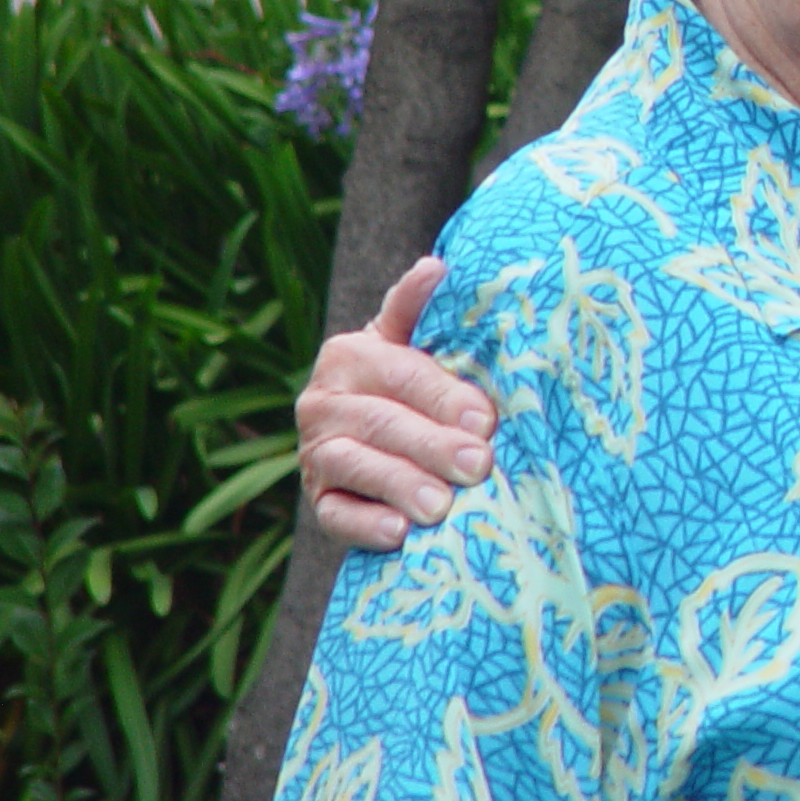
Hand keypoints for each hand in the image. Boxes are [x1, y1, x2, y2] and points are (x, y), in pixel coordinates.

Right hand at [298, 257, 497, 551]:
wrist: (375, 435)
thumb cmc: (410, 381)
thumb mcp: (412, 342)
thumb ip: (418, 310)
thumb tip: (436, 266)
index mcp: (349, 355)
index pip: (402, 374)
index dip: (443, 396)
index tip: (485, 418)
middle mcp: (321, 402)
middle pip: (381, 423)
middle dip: (432, 444)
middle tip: (478, 464)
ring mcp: (314, 454)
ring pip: (353, 467)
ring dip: (399, 484)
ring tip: (441, 505)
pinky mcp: (317, 500)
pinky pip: (334, 516)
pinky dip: (365, 525)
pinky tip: (400, 533)